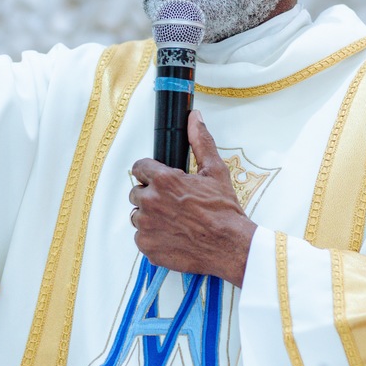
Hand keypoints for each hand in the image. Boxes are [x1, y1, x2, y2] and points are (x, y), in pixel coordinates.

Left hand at [129, 111, 257, 286]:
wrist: (229, 246)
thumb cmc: (223, 211)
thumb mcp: (215, 171)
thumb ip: (200, 141)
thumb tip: (194, 119)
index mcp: (163, 180)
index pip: (139, 168)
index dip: (151, 173)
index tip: (159, 180)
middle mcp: (150, 202)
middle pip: (136, 193)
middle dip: (151, 195)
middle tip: (172, 203)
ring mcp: (146, 226)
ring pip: (137, 216)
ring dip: (150, 217)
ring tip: (174, 220)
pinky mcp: (147, 246)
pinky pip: (141, 237)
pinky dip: (153, 237)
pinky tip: (173, 236)